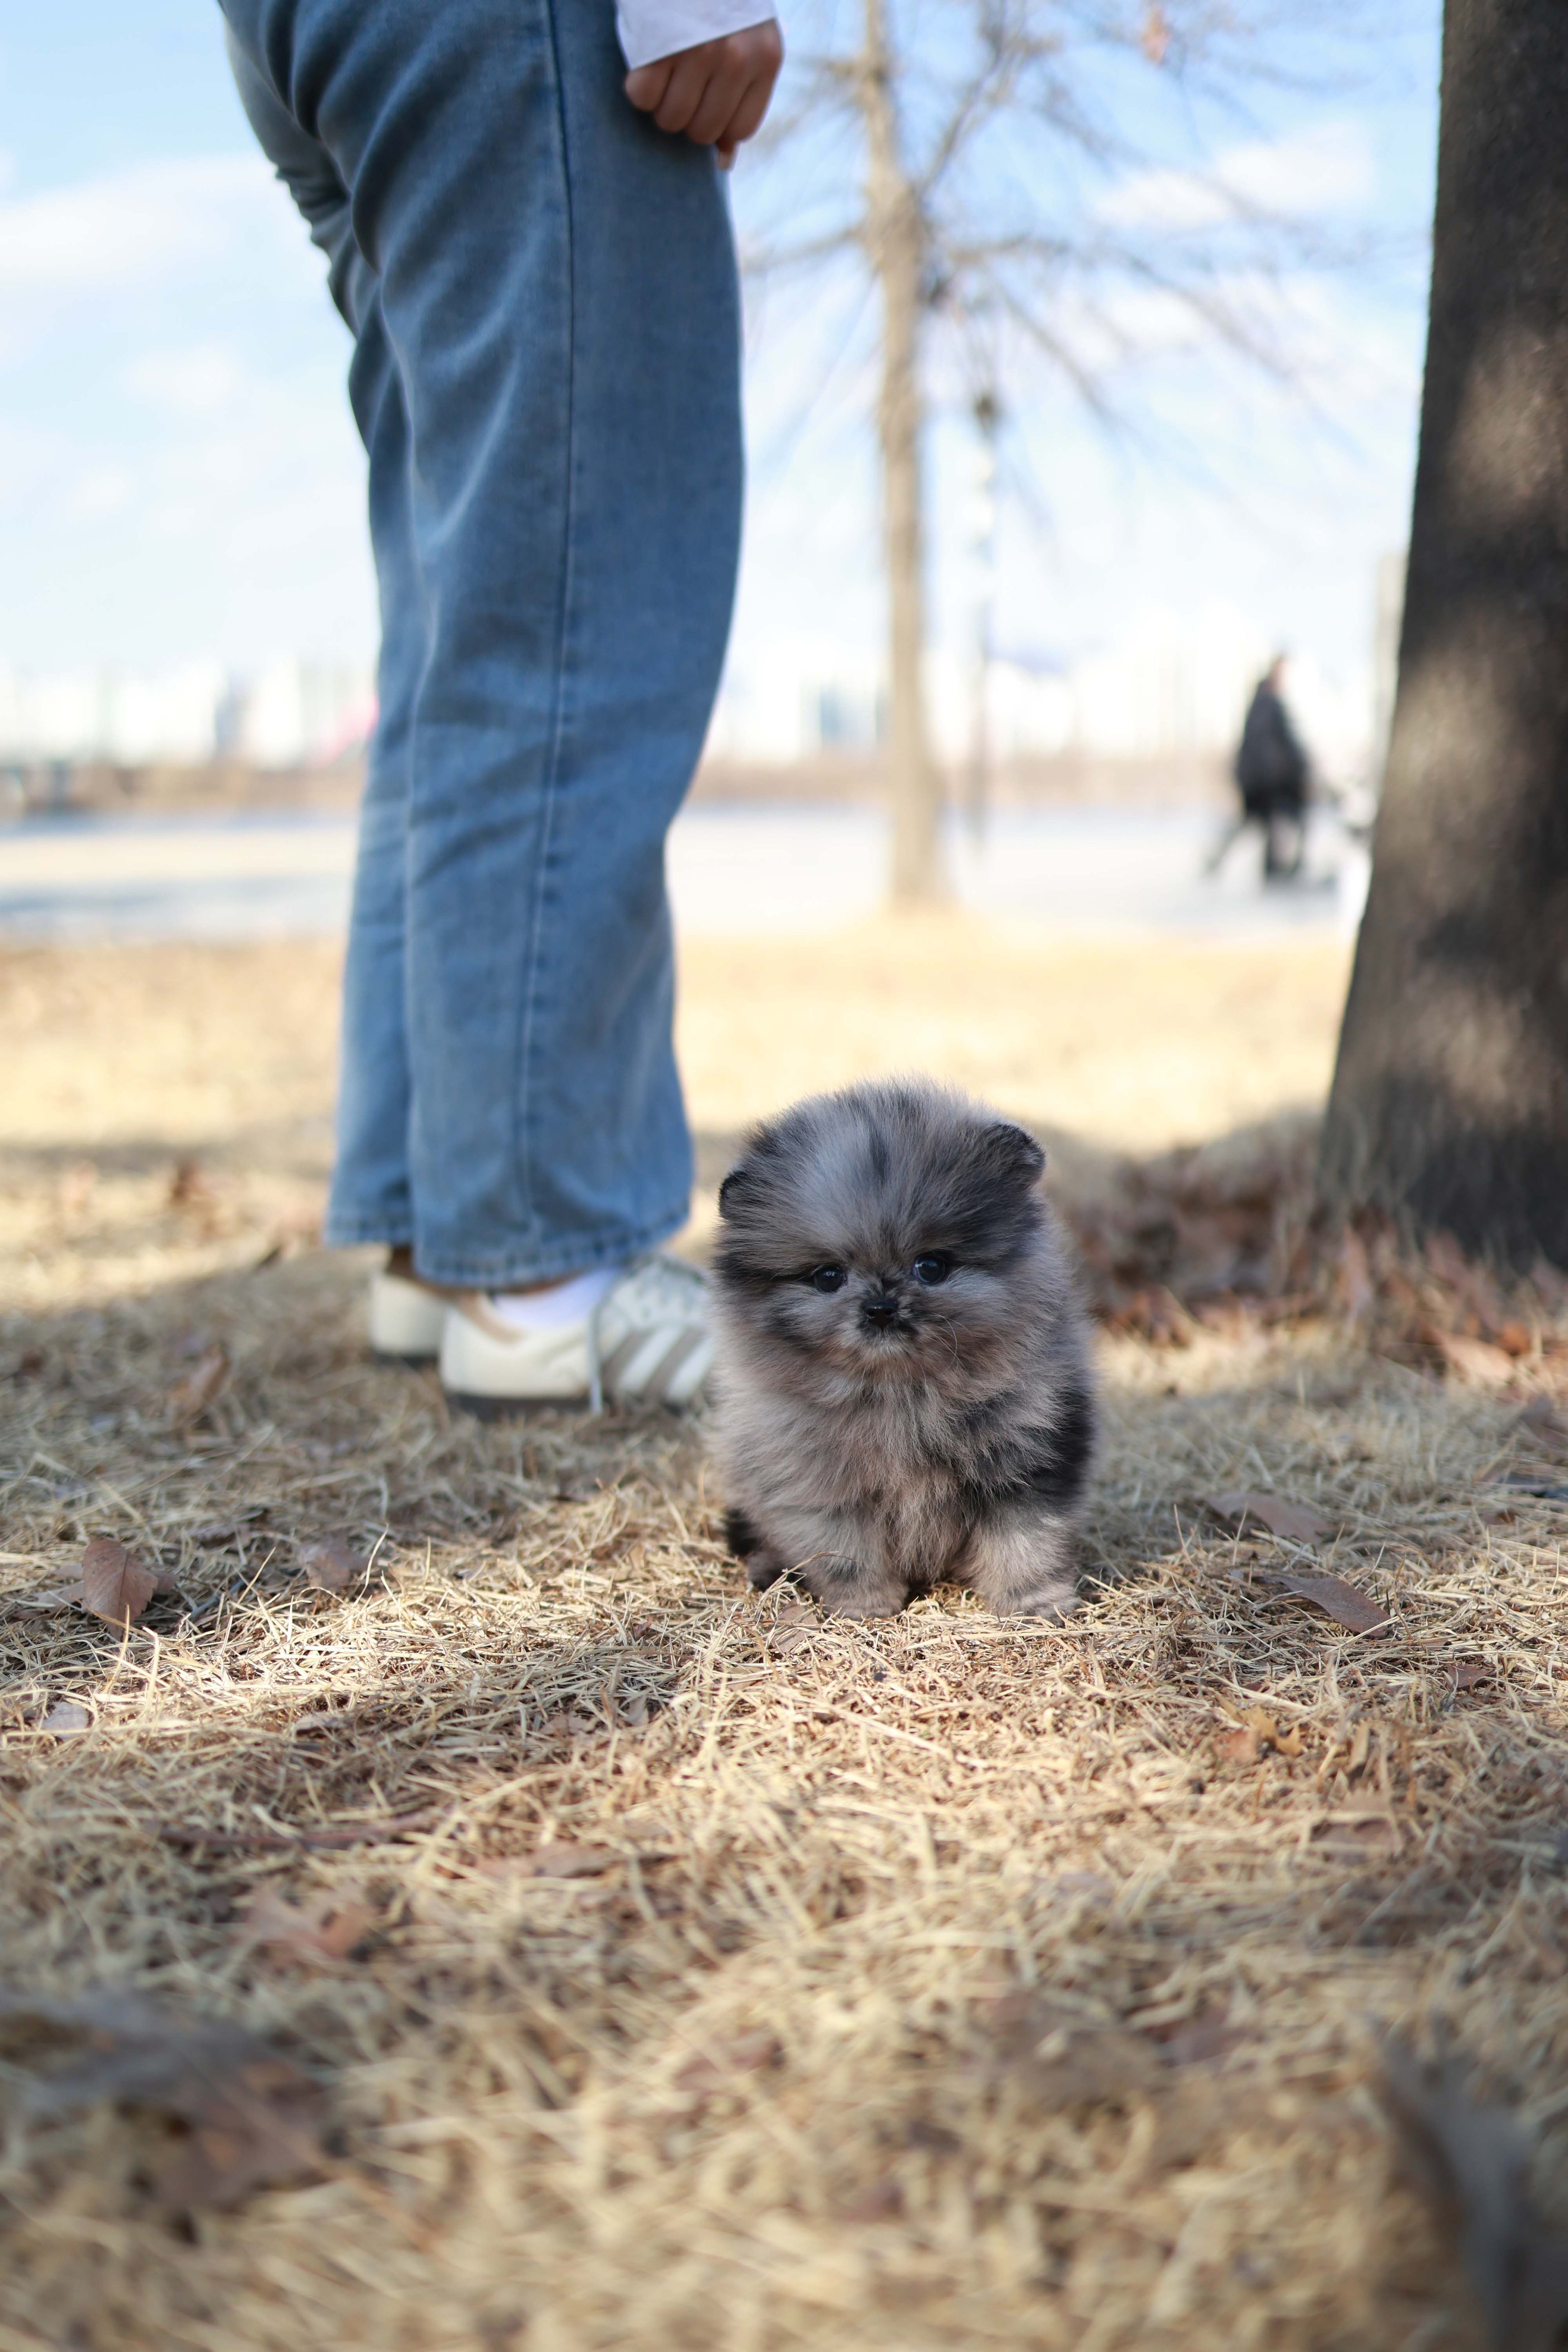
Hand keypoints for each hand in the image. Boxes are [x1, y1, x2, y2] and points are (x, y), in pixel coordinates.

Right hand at [625, 20, 783, 166]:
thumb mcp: (745, 36)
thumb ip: (741, 93)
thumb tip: (723, 162)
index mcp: (765, 58)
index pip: (739, 129)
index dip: (717, 122)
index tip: (705, 97)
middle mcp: (737, 58)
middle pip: (702, 131)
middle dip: (686, 114)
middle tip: (680, 79)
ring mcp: (698, 52)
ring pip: (671, 119)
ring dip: (661, 102)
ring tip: (665, 66)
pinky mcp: (659, 45)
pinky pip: (642, 97)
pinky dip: (638, 85)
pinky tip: (647, 57)